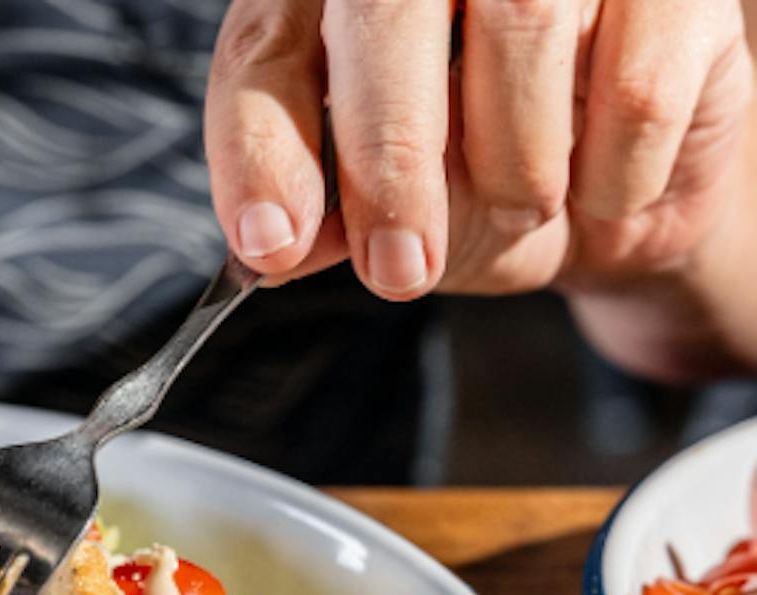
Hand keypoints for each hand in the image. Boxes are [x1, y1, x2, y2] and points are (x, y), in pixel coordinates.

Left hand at [204, 0, 754, 302]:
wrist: (611, 193)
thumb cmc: (478, 181)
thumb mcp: (382, 215)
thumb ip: (323, 219)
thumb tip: (276, 244)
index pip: (266, 49)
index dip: (261, 148)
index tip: (271, 245)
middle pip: (388, 13)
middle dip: (389, 161)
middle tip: (397, 267)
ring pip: (525, 32)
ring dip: (518, 172)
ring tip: (526, 207)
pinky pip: (635, 89)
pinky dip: (612, 175)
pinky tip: (600, 184)